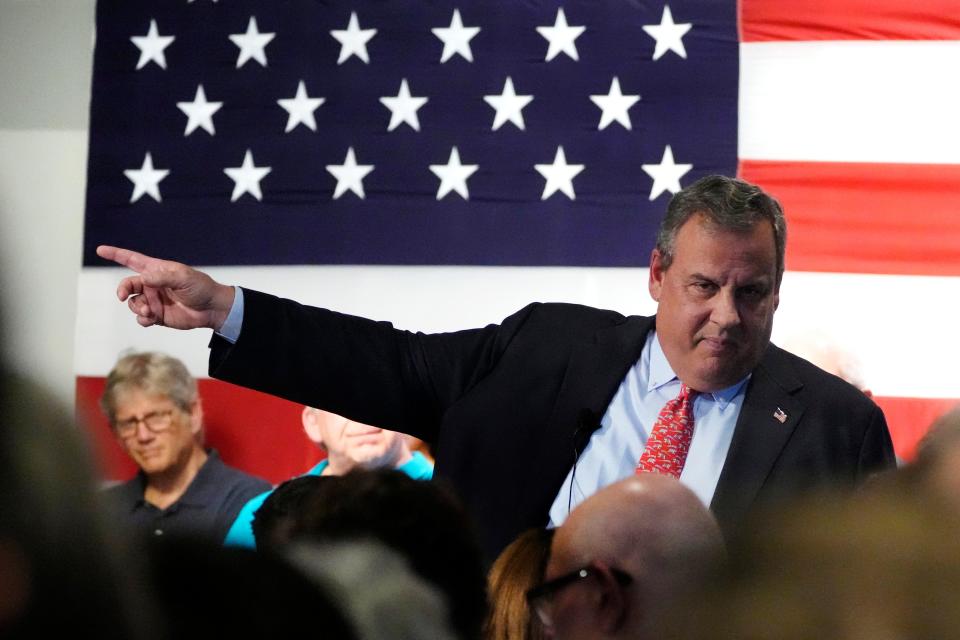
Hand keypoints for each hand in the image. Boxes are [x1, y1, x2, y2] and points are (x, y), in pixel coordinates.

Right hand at [96, 246, 234, 330]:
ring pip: (133, 303)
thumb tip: (143, 279)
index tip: (100, 250)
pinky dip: (142, 319)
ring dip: (137, 307)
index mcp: (157, 270)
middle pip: (127, 285)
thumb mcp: (183, 278)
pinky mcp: (157, 315)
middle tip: (123, 296)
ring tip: (149, 311)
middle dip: (122, 290)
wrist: (211, 309)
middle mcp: (152, 284)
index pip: (132, 260)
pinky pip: (141, 317)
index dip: (116, 254)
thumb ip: (163, 277)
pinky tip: (151, 318)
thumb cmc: (200, 288)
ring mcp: (153, 300)